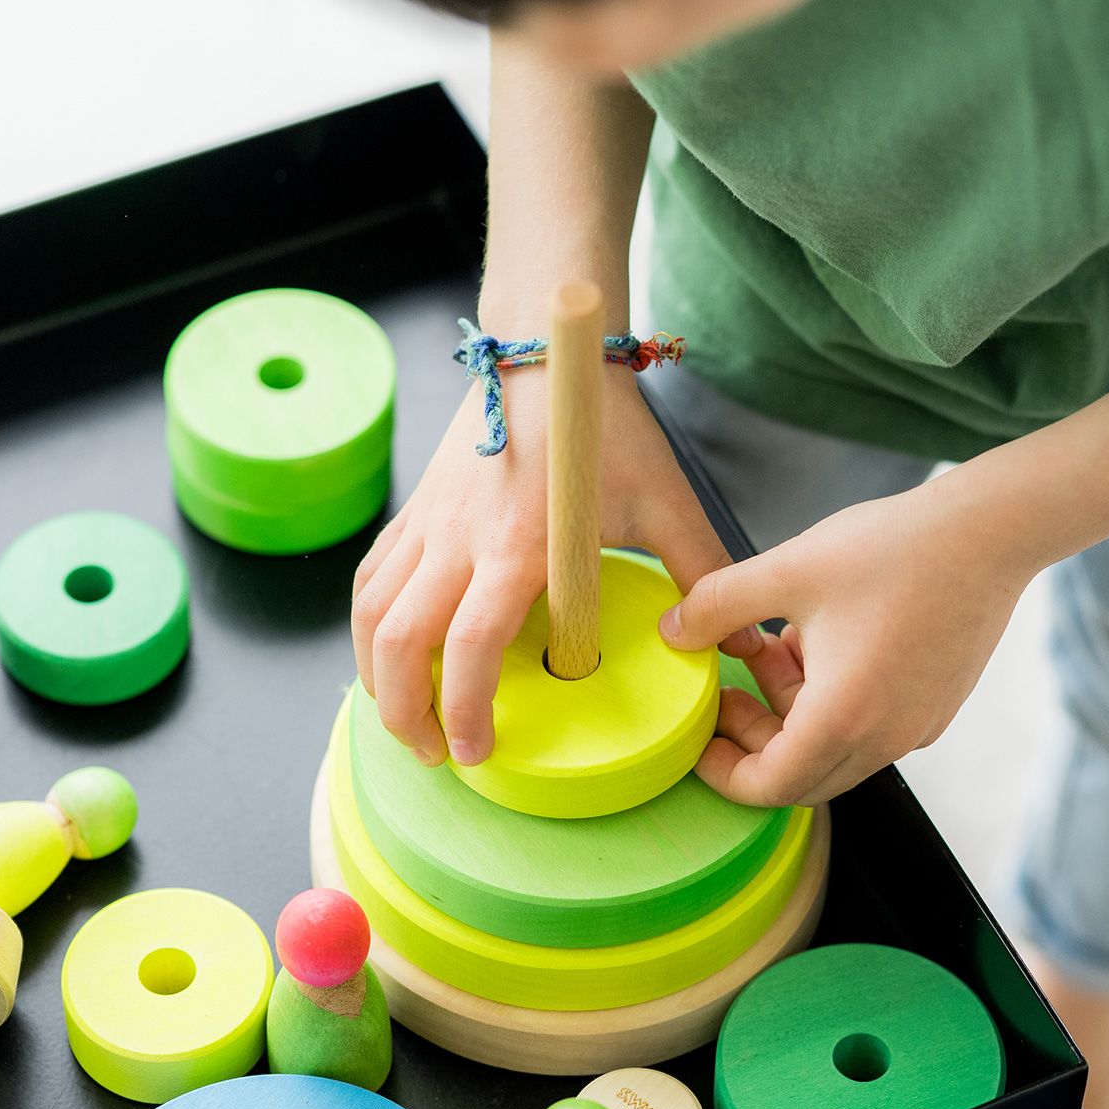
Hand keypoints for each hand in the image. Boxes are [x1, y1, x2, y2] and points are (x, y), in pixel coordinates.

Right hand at [353, 363, 757, 766]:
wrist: (543, 353)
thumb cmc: (605, 427)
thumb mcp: (665, 500)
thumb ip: (701, 573)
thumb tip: (738, 643)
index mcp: (518, 544)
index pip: (469, 646)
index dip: (466, 710)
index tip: (478, 751)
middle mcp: (459, 538)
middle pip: (399, 641)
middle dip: (406, 713)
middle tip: (437, 754)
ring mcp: (428, 523)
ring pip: (370, 614)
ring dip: (377, 677)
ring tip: (405, 720)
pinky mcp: (415, 512)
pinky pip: (371, 580)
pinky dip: (370, 629)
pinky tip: (389, 658)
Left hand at [660, 475, 1035, 805]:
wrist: (990, 530)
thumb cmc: (890, 549)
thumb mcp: (784, 571)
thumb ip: (716, 606)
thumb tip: (672, 632)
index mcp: (843, 718)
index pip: (769, 787)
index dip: (722, 773)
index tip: (698, 740)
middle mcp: (885, 738)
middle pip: (800, 775)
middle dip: (752, 742)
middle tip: (724, 693)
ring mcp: (916, 726)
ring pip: (833, 748)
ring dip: (789, 713)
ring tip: (766, 648)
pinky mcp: (933, 707)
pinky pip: (866, 726)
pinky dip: (827, 702)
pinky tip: (813, 642)